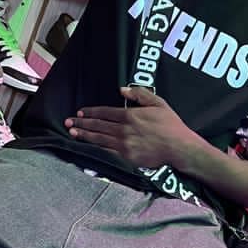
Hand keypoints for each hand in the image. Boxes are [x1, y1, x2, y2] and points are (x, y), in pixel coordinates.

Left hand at [65, 86, 197, 167]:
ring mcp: (124, 144)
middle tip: (68, 121)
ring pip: (99, 138)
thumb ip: (139, 94)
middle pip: (98, 125)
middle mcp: (124, 129)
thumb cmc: (171, 125)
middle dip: (81, 123)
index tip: (80, 112)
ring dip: (84, 135)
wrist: (179, 147)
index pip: (105, 112)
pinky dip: (94, 149)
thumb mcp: (158, 103)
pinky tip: (86, 147)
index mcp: (130, 115)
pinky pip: (107, 152)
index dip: (91, 112)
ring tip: (72, 132)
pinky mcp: (126, 157)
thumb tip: (122, 89)